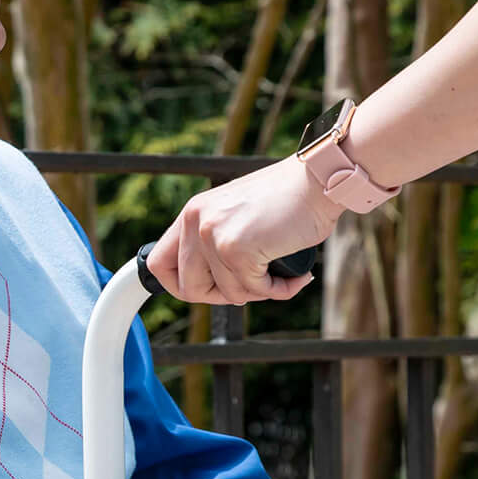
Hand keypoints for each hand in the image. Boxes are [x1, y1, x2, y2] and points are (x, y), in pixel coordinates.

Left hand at [146, 155, 338, 305]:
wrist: (319, 181)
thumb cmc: (288, 200)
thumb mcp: (236, 216)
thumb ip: (215, 243)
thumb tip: (209, 286)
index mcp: (193, 213)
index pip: (158, 264)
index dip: (179, 286)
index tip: (207, 290)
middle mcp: (196, 222)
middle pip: (189, 289)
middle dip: (223, 297)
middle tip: (253, 286)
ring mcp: (214, 236)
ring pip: (228, 294)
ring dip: (260, 292)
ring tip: (282, 274)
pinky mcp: (237, 250)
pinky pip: (254, 291)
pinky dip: (279, 290)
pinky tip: (295, 275)